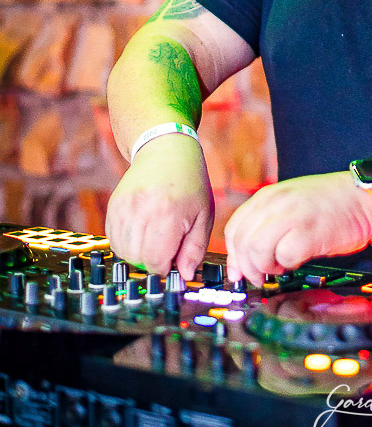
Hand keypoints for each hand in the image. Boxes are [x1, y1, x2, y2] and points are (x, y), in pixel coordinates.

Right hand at [105, 136, 213, 280]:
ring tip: (155, 236)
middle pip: (137, 259)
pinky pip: (112, 239)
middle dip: (152, 260)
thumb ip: (195, 249)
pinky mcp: (113, 205)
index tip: (175, 258)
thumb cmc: (191, 184)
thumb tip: (184, 276)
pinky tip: (142, 230)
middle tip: (167, 245)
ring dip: (138, 253)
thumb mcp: (203, 216)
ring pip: (122, 251)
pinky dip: (126, 242)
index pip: (155, 261)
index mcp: (167, 214)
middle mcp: (141, 210)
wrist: (166, 150)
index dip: (166, 267)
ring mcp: (123, 207)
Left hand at [224, 172, 371, 285]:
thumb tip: (246, 257)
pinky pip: (285, 255)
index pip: (235, 229)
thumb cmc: (332, 204)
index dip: (234, 256)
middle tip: (261, 276)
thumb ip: (268, 223)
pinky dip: (288, 264)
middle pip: (242, 241)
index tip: (239, 272)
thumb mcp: (292, 203)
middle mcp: (277, 202)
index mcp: (269, 196)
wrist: (366, 198)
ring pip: (256, 248)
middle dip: (247, 267)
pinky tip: (297, 261)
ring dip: (265, 267)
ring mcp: (292, 215)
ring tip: (280, 268)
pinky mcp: (310, 231)